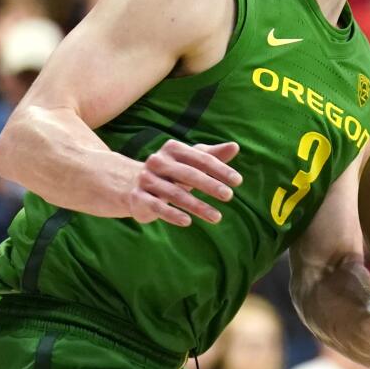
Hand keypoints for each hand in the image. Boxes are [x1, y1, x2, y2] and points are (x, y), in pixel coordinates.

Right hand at [125, 140, 242, 226]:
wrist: (132, 184)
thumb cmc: (172, 172)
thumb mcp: (191, 162)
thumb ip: (213, 155)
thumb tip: (235, 146)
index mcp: (173, 149)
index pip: (201, 158)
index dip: (220, 169)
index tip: (238, 181)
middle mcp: (158, 161)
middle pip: (189, 174)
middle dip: (210, 185)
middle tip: (229, 196)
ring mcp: (146, 179)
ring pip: (175, 193)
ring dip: (197, 206)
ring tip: (217, 217)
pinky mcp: (138, 197)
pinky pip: (157, 206)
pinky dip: (172, 214)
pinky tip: (188, 222)